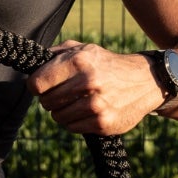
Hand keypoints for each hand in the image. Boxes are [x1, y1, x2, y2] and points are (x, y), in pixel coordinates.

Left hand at [26, 40, 166, 134]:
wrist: (146, 80)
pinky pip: (72, 127)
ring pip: (57, 117)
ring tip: (75, 101)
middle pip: (46, 102)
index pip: (36, 84)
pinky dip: (74, 121)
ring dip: (62, 111)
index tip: (42, 86)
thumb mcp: (82, 49)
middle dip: (50, 99)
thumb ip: (55, 54)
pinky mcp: (104, 123)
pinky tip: (86, 111)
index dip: (36, 86)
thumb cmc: (106, 64)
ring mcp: (97, 105)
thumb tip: (31, 63)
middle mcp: (88, 82)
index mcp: (78, 61)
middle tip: (63, 93)